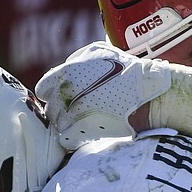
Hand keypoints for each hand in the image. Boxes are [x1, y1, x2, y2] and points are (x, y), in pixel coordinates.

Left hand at [35, 42, 170, 150]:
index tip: (65, 99)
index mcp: (67, 72)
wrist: (148, 95)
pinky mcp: (82, 130)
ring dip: (68, 126)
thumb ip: (78, 60)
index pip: (43, 89)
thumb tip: (67, 67)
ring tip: (85, 123)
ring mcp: (72, 112)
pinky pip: (65, 138)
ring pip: (57, 125)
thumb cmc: (129, 72)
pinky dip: (73, 138)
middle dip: (61, 112)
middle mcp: (66, 92)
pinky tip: (85, 134)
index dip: (53, 95)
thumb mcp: (100, 52)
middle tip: (77, 114)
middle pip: (51, 109)